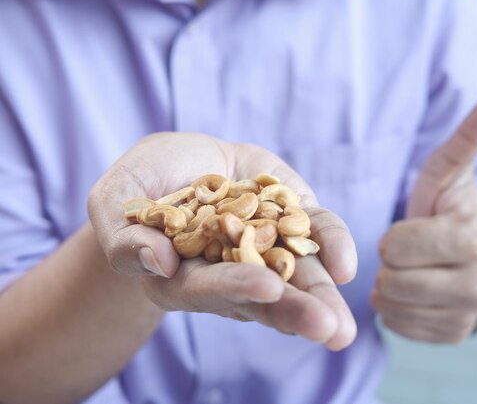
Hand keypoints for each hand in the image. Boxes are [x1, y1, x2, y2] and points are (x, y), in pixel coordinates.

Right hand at [88, 132, 357, 349]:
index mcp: (185, 277)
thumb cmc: (141, 183)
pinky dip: (332, 246)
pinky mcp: (291, 216)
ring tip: (343, 326)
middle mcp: (232, 270)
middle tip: (328, 330)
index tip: (266, 288)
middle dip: (294, 312)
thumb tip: (157, 262)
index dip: (235, 287)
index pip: (209, 288)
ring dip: (322, 296)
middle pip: (263, 297)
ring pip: (297, 274)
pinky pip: (316, 233)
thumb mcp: (116, 202)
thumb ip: (124, 237)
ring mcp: (267, 245)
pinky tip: (345, 265)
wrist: (182, 159)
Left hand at [371, 87, 476, 342]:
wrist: (471, 253)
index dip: (394, 234)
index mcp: (470, 236)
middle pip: (391, 280)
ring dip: (389, 285)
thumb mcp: (451, 170)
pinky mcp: (454, 333)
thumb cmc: (447, 206)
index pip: (395, 245)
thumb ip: (472, 134)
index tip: (414, 227)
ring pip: (390, 306)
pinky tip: (416, 290)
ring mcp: (467, 312)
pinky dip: (396, 309)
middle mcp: (476, 281)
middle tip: (410, 250)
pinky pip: (398, 325)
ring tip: (411, 267)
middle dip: (390, 262)